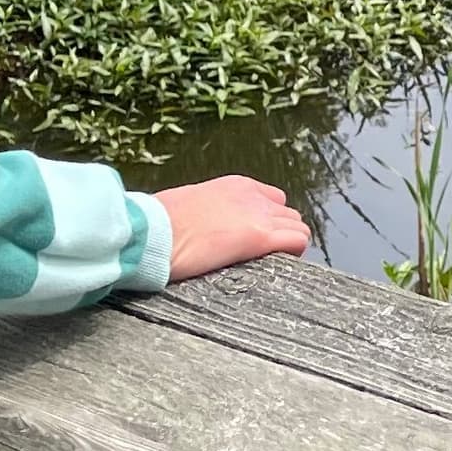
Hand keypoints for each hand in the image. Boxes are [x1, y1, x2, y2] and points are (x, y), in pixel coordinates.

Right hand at [157, 176, 310, 281]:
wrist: (153, 230)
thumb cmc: (159, 223)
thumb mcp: (190, 206)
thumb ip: (208, 212)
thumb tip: (201, 227)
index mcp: (236, 185)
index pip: (274, 198)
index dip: (270, 219)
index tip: (257, 237)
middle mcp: (253, 196)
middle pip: (288, 214)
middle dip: (282, 233)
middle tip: (264, 256)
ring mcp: (258, 215)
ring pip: (298, 227)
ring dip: (289, 245)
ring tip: (271, 264)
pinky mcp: (259, 238)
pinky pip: (297, 240)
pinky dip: (295, 253)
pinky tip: (280, 265)